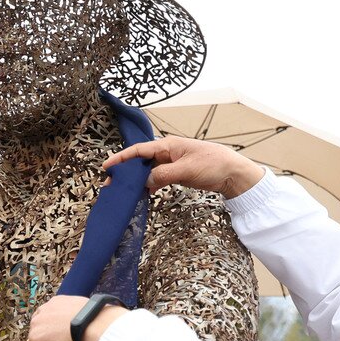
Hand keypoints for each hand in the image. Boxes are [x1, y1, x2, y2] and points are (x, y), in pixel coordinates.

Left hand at [28, 295, 127, 340]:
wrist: (95, 325)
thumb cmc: (98, 318)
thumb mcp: (84, 308)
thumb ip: (77, 313)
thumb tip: (85, 322)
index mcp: (55, 302)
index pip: (46, 316)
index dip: (53, 329)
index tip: (61, 338)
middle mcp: (42, 312)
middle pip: (38, 329)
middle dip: (48, 339)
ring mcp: (37, 327)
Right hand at [103, 136, 265, 198]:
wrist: (232, 173)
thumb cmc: (212, 164)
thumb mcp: (186, 170)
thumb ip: (163, 175)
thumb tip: (145, 182)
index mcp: (167, 145)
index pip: (139, 150)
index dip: (121, 158)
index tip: (106, 166)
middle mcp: (167, 152)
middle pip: (140, 161)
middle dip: (125, 172)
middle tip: (111, 185)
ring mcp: (171, 163)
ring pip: (147, 171)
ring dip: (136, 181)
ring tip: (124, 192)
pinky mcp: (176, 173)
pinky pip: (157, 178)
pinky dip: (149, 185)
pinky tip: (143, 195)